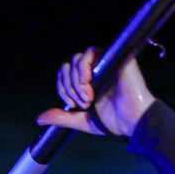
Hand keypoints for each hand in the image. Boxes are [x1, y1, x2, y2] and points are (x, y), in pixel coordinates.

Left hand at [37, 46, 155, 137]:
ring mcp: (105, 63)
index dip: (63, 88)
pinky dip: (84, 67)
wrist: (134, 121)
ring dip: (77, 80)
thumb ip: (63, 118)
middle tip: (83, 102)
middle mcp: (95, 71)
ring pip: (77, 58)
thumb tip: (40, 119)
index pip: (65, 74)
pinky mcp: (115, 58)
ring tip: (89, 97)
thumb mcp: (83, 121)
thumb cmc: (115, 121)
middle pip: (68, 65)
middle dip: (69, 86)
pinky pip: (92, 52)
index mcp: (88, 82)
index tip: (73, 104)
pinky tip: (89, 82)